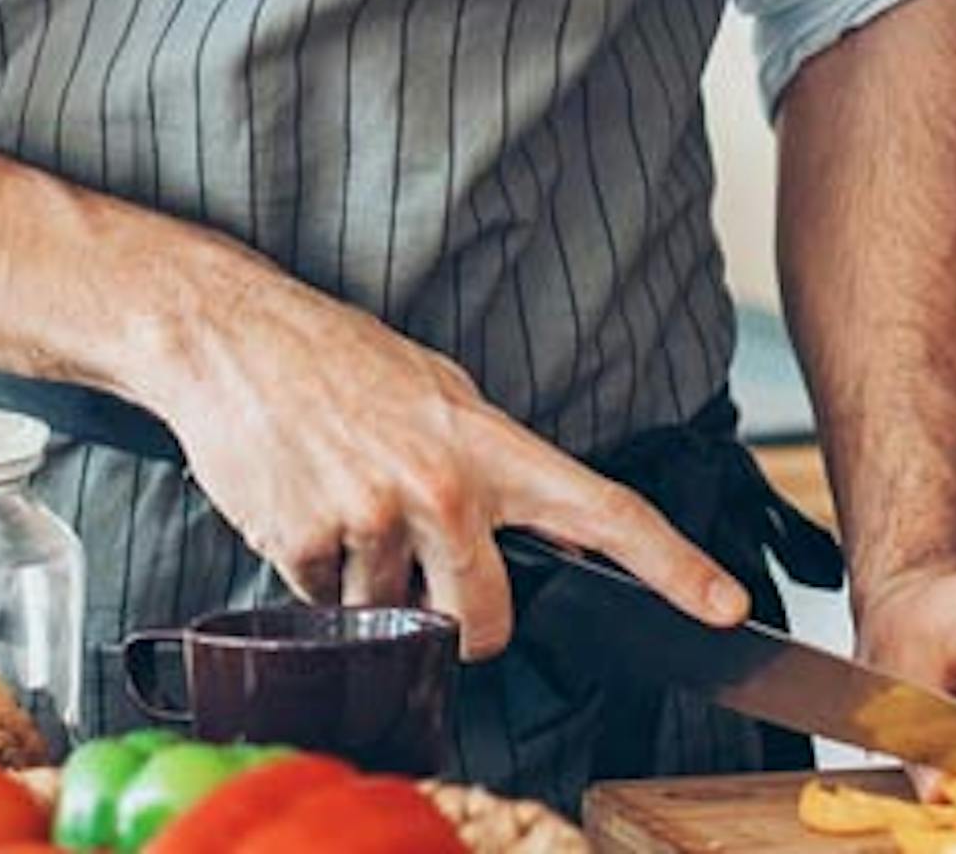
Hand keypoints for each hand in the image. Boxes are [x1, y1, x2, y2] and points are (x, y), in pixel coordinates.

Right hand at [139, 273, 745, 659]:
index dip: (673, 565)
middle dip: (463, 620)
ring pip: (393, 613)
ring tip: (340, 497)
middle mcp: (441, 484)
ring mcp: (374, 516)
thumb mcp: (438, 392)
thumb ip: (494, 466)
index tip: (726, 607)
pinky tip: (300, 504)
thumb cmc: (336, 361)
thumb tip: (551, 535)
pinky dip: (314, 573)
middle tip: (427, 576)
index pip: (604, 509)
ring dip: (369, 583)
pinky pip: (326, 603)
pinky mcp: (309, 542)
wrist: (229, 334)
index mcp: (488, 441)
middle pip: (488, 617)